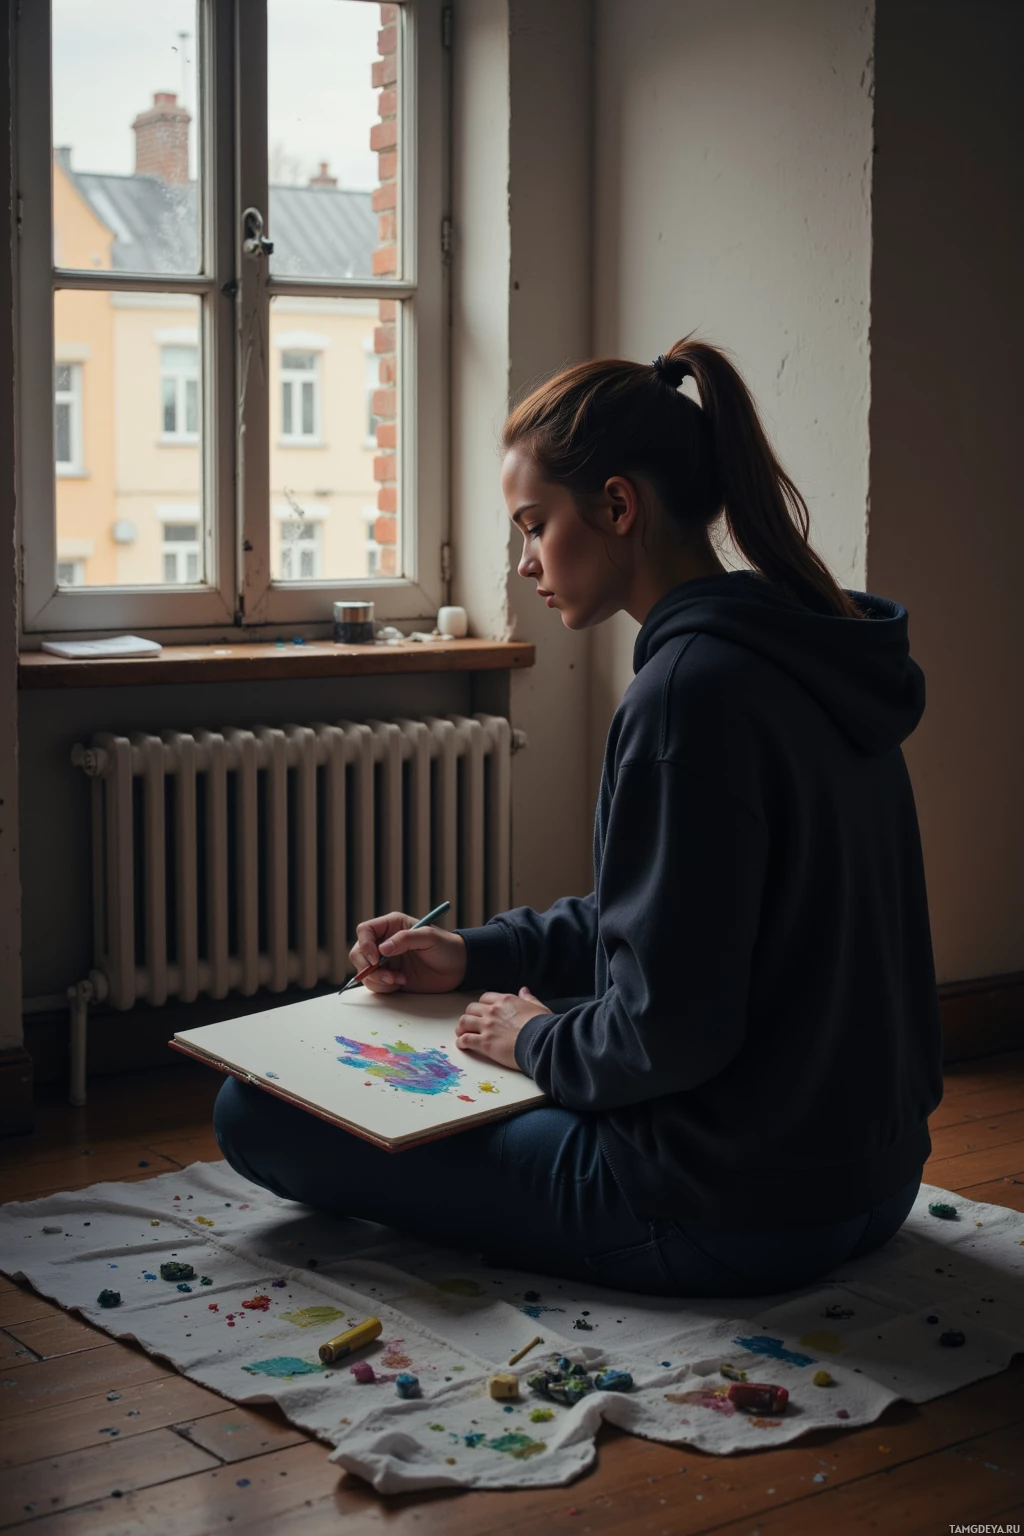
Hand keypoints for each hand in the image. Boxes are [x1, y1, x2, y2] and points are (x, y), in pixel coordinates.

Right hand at [349, 911, 467, 994]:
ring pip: (364, 971)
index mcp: (391, 925)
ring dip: (378, 979)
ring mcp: (386, 961)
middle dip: (366, 966)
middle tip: (385, 974)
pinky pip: (375, 984)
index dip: (365, 945)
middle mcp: (384, 942)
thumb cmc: (446, 946)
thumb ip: (405, 939)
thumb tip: (382, 949)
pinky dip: (384, 987)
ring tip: (400, 979)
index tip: (376, 958)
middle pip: (358, 952)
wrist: (458, 968)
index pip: (364, 931)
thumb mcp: (429, 937)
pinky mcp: (390, 977)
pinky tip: (402, 982)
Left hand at [454, 986, 551, 1070]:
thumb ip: (529, 998)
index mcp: (505, 1001)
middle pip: (471, 1008)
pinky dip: (461, 1042)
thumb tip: (524, 990)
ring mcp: (487, 1026)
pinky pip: (465, 1040)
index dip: (482, 1005)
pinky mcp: (484, 1043)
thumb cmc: (543, 1026)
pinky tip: (462, 1045)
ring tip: (461, 1033)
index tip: (483, 1012)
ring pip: (464, 1022)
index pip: (485, 998)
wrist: (541, 1041)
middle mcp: (493, 1011)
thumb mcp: (538, 1007)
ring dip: (461, 1027)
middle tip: (470, 1023)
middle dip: (470, 1015)